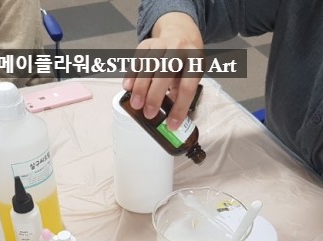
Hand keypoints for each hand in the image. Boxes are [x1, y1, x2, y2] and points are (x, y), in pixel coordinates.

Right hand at [123, 12, 202, 130]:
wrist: (180, 34)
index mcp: (195, 61)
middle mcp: (180, 49)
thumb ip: (180, 93)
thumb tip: (168, 119)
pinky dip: (131, 74)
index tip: (171, 124)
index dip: (179, 108)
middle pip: (166, 74)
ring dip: (141, 87)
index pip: (187, 87)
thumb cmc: (185, 63)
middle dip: (155, 96)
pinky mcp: (148, 42)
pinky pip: (137, 60)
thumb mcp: (191, 75)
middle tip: (148, 113)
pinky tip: (127, 87)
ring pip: (149, 66)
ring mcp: (163, 43)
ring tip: (136, 104)